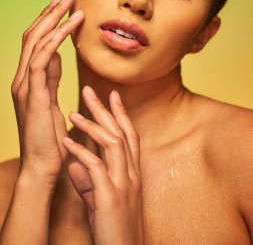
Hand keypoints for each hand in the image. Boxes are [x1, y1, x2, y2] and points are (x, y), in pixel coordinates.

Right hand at [11, 0, 83, 183]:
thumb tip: (56, 54)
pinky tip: (68, 28)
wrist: (43, 165)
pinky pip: (41, 60)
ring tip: (71, 2)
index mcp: (28, 78)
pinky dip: (54, 40)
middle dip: (50, 12)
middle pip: (32, 34)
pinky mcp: (32, 94)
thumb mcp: (51, 98)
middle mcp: (22, 77)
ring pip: (35, 42)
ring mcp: (24, 85)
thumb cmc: (50, 135)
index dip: (48, 20)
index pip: (35, 41)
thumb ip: (50, 76)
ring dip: (53, 19)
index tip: (65, 4)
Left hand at [63, 86, 145, 244]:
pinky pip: (96, 168)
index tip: (112, 94)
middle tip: (89, 89)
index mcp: (132, 173)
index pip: (130, 135)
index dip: (121, 113)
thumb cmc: (113, 229)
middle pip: (121, 132)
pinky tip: (67, 142)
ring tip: (74, 112)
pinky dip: (81, 152)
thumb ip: (89, 181)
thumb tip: (74, 165)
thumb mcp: (101, 200)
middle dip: (105, 109)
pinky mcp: (111, 198)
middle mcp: (132, 174)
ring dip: (93, 125)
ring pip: (113, 144)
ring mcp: (123, 185)